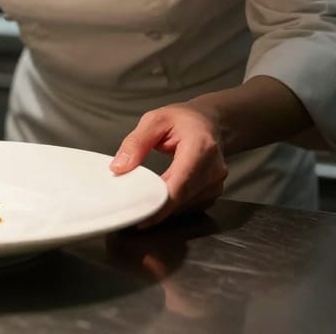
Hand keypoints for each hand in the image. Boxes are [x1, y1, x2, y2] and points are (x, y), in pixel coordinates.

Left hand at [110, 102, 227, 226]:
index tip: (140, 216)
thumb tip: (119, 167)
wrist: (209, 122)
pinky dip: (172, 205)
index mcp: (201, 147)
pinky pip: (189, 206)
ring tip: (143, 198)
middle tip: (131, 209)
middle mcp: (213, 169)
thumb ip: (136, 143)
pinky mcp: (213, 194)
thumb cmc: (184, 119)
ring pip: (184, 206)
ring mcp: (216, 184)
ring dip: (163, 207)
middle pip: (181, 199)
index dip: (160, 204)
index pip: (180, 184)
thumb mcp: (155, 120)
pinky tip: (159, 197)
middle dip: (155, 206)